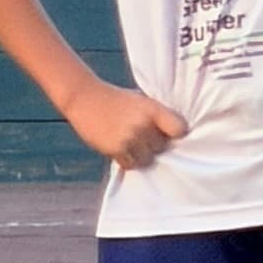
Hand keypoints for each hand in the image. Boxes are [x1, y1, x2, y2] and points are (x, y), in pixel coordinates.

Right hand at [62, 76, 186, 168]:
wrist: (84, 97)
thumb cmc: (114, 98)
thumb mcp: (139, 100)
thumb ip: (154, 115)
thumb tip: (172, 133)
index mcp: (152, 109)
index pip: (179, 129)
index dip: (175, 133)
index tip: (170, 134)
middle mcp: (143, 124)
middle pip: (162, 147)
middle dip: (153, 144)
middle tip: (142, 137)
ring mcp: (129, 138)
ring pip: (147, 159)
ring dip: (141, 155)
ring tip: (131, 144)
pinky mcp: (116, 149)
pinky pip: (130, 164)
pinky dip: (127, 160)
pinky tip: (120, 148)